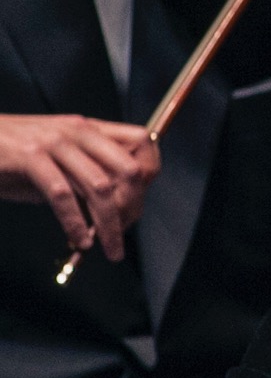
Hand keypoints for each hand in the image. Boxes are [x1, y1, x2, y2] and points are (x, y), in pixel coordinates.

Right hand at [0, 110, 159, 259]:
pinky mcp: (30, 157)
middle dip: (132, 207)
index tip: (140, 203)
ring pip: (99, 188)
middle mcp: (76, 131)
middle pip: (128, 170)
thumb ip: (87, 178)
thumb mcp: (58, 161)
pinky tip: (78, 239)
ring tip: (109, 248)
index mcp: (88, 129)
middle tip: (124, 233)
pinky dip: (75, 223)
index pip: (141, 142)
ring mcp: (53, 142)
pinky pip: (64, 196)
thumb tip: (116, 212)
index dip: (149, 174)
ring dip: (108, 225)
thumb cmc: (12, 156)